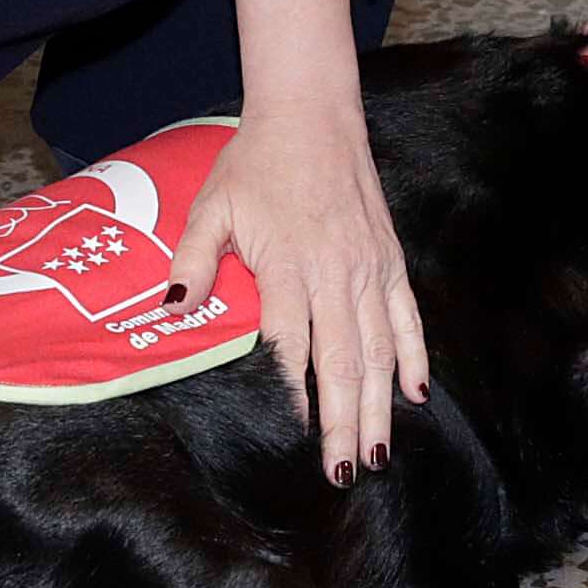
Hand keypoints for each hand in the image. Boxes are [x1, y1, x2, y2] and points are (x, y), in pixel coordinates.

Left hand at [174, 0, 427, 483]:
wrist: (313, 114)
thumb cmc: (255, 163)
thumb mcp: (211, 205)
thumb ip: (193, 259)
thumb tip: (171, 308)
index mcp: (288, 264)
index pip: (291, 346)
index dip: (295, 396)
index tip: (296, 441)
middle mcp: (335, 272)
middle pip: (342, 361)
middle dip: (345, 422)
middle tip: (343, 473)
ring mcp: (369, 267)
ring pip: (378, 349)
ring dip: (379, 405)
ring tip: (378, 454)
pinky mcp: (390, 259)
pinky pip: (407, 317)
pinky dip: (413, 356)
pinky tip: (415, 394)